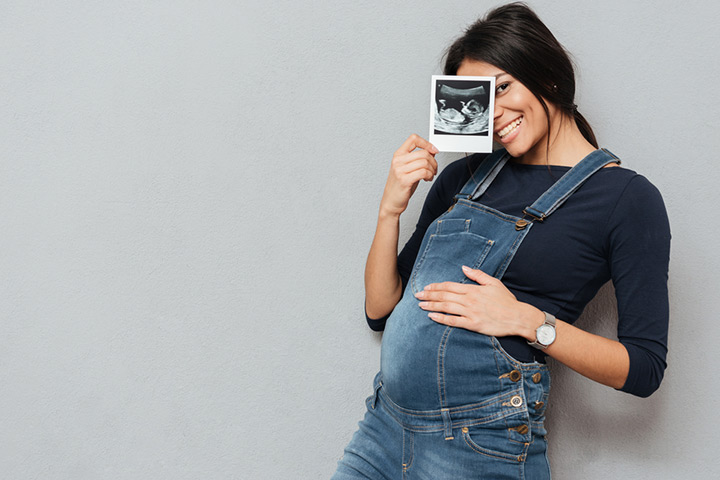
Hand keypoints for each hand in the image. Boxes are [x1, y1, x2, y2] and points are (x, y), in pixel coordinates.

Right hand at [379, 134, 438, 216]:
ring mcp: (400, 170)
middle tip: (434, 169)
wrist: (391, 202)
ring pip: (425, 162)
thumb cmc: (400, 186)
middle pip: (423, 153)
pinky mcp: (404, 180)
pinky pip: (423, 172)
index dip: (426, 143)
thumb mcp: (408, 169)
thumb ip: (418, 159)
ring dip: (432, 170)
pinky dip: (429, 175)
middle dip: (433, 162)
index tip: (433, 150)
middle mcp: (398, 161)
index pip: (413, 139)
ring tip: (430, 175)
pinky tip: (427, 179)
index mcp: (398, 155)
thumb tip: (432, 151)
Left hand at [414, 265, 542, 339]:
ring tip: (421, 305)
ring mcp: (470, 312)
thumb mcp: (493, 283)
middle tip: (417, 295)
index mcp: (473, 289)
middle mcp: (469, 300)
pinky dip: (441, 319)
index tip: (426, 287)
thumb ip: (477, 275)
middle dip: (429, 295)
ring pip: (446, 307)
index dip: (436, 286)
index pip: (450, 286)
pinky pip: (453, 321)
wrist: (518, 317)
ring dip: (432, 306)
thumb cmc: (506, 301)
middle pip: (444, 296)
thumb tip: (463, 267)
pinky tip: (432, 317)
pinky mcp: (472, 324)